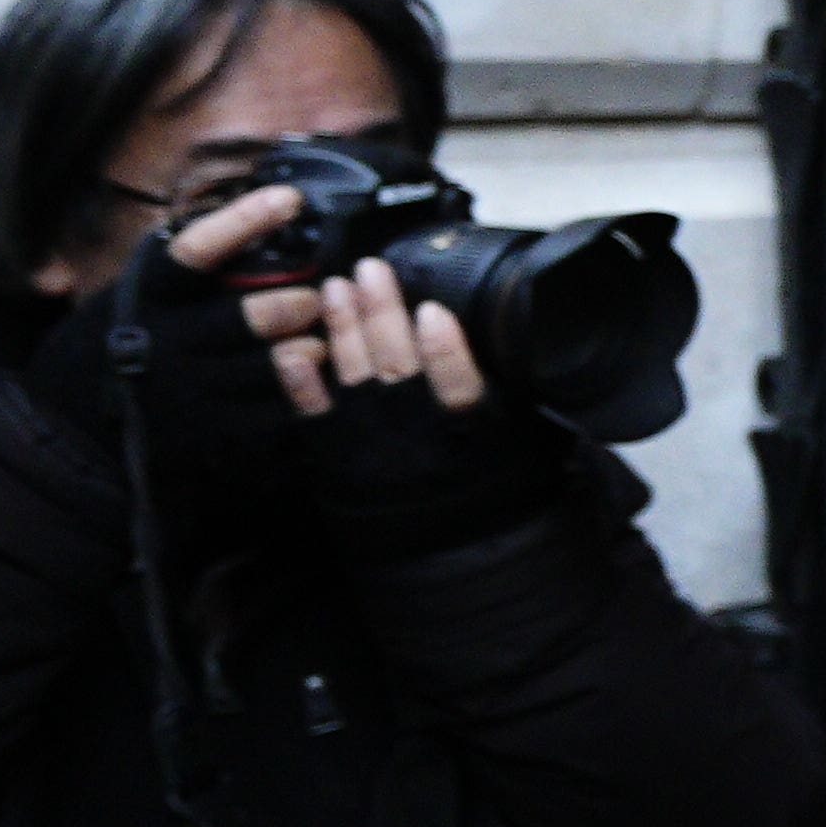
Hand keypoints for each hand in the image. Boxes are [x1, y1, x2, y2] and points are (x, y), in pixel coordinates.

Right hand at [23, 185, 334, 454]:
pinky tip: (312, 379)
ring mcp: (184, 388)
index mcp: (148, 293)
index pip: (197, 251)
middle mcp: (164, 339)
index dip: (243, 221)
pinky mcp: (202, 430)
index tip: (290, 198)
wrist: (72, 414)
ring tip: (319, 340)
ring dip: (309, 348)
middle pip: (250, 316)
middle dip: (297, 304)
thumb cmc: (125, 332)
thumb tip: (259, 220)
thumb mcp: (139, 290)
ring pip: (270, 365)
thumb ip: (192, 267)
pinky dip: (301, 391)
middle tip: (314, 299)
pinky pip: (270, 410)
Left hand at [296, 258, 558, 554]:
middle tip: (370, 270)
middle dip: (382, 316)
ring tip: (338, 287)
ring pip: (355, 379)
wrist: (452, 556)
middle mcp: (417, 439)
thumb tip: (530, 342)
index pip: (459, 386)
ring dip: (344, 330)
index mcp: (470, 434)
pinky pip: (313, 416)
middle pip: (397, 368)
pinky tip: (295, 351)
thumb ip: (516, 392)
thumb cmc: (492, 490)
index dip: (444, 348)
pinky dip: (302, 384)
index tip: (433, 311)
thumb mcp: (528, 441)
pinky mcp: (338, 457)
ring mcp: (372, 447)